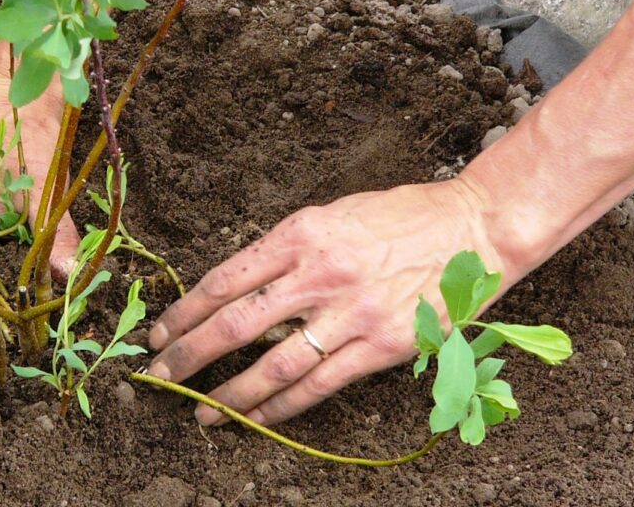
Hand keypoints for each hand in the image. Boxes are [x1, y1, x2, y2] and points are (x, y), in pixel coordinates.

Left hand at [146, 178, 524, 425]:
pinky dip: (282, 408)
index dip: (184, 311)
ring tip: (201, 412)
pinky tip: (257, 419)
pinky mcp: (381, 346)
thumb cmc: (401, 217)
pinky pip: (319, 386)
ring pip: (273, 366)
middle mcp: (319, 275)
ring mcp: (350, 314)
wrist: (475, 228)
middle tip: (159, 376)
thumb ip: (286, 249)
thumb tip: (237, 286)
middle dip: (188, 355)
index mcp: (301, 235)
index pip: (224, 280)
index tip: (158, 332)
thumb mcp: (332, 214)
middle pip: (236, 325)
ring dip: (230, 395)